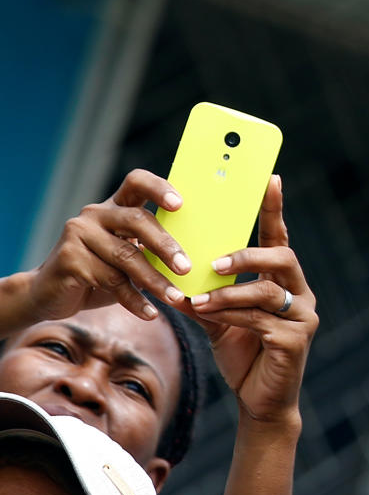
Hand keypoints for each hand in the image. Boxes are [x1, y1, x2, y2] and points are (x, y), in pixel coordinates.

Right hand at [28, 169, 188, 322]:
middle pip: (137, 220)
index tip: (180, 204)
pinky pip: (110, 280)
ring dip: (155, 280)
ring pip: (126, 256)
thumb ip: (151, 250)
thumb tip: (194, 261)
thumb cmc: (100, 272)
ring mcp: (79, 234)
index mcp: (114, 206)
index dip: (159, 188)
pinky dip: (134, 299)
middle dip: (165, 246)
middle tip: (186, 268)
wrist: (50, 293)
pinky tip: (150, 313)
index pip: (136, 182)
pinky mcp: (69, 258)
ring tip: (175, 298)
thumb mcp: (127, 256)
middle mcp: (95, 214)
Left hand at [179, 176, 318, 424]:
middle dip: (248, 254)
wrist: (260, 403)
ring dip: (230, 291)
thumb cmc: (244, 356)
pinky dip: (230, 314)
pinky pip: (260, 319)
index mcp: (286, 282)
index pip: (280, 239)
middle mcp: (301, 294)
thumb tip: (176, 270)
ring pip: (268, 290)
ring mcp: (302, 317)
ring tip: (199, 296)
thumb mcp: (220, 319)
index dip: (275, 209)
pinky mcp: (295, 340)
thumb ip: (207, 293)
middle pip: (283, 258)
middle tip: (215, 260)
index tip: (268, 178)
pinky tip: (208, 314)